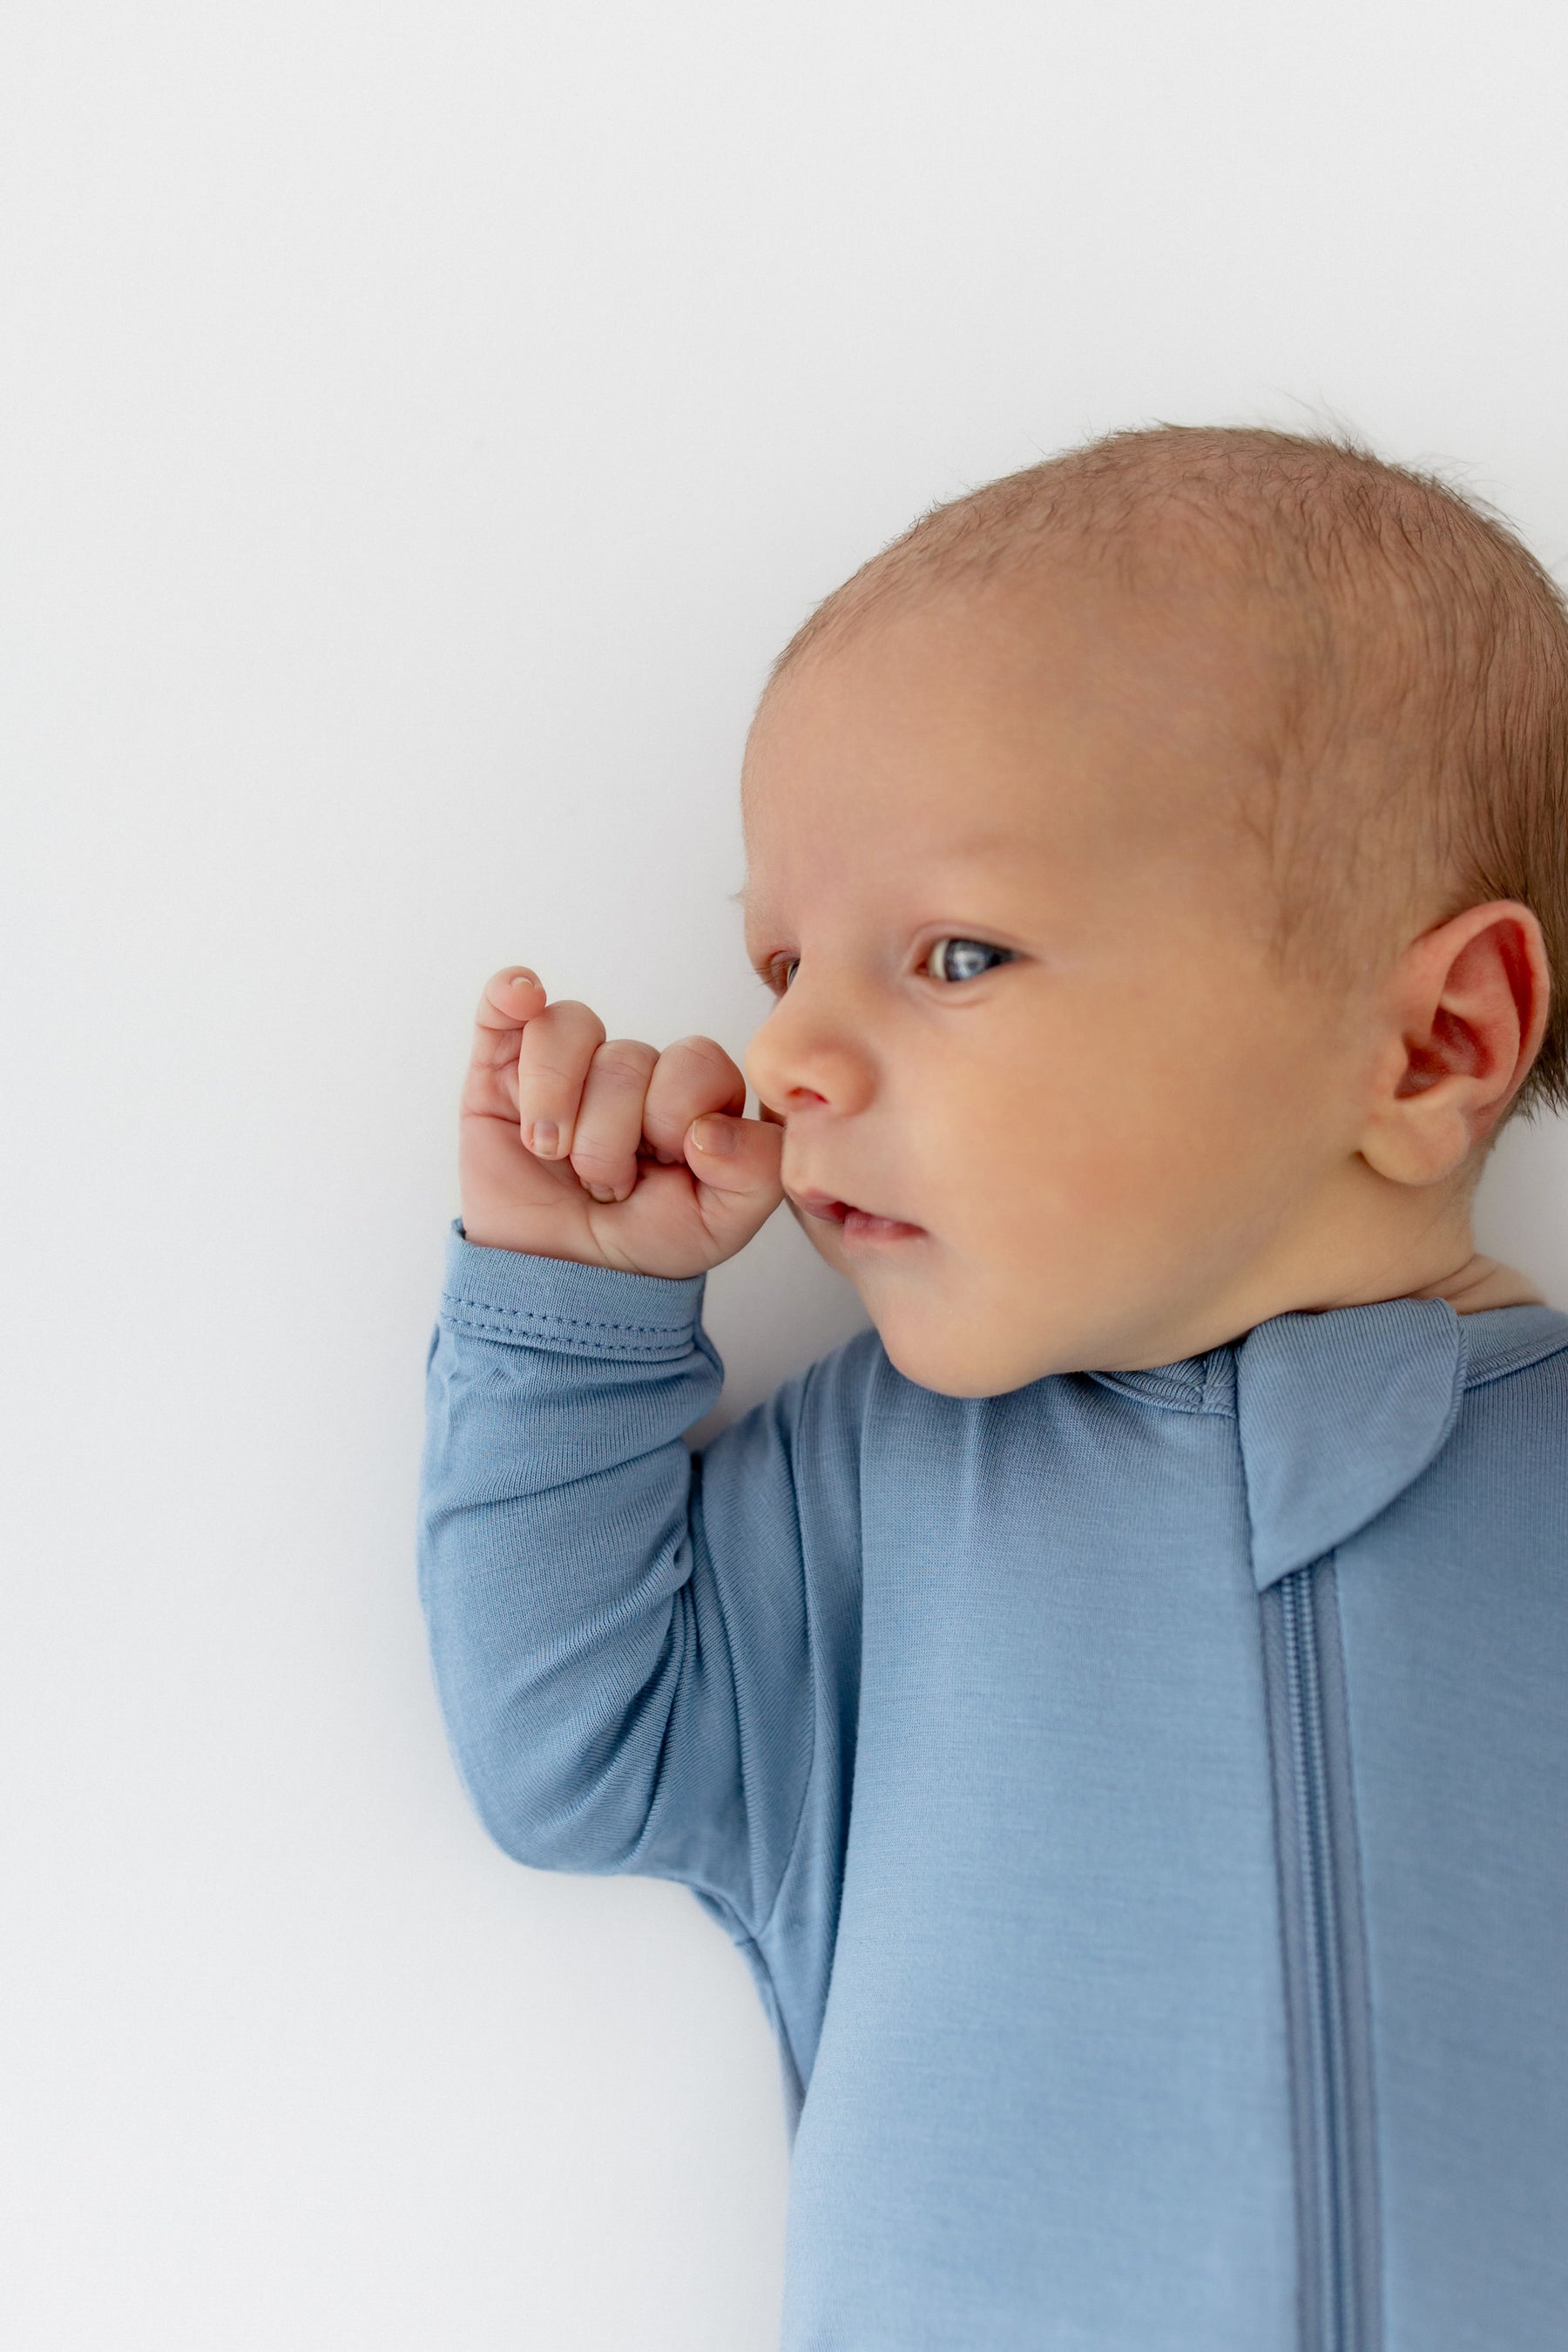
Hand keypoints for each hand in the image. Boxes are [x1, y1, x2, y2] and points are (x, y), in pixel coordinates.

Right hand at [457, 967, 784, 1276]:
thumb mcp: (722, 1222)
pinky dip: (510, 994)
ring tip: (549, 1153)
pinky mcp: (501, 1068)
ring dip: (556, 1103)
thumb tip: (710, 1129)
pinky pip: (505, 1003)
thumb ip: (756, 1171)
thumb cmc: (640, 1242)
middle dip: (610, 1137)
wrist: (556, 1279)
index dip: (674, 1115)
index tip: (660, 1167)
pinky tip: (522, 1000)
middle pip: (628, 1057)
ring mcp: (566, 1065)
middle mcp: (632, 1070)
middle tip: (603, 1183)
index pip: (697, 1061)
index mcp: (692, 1094)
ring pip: (568, 1030)